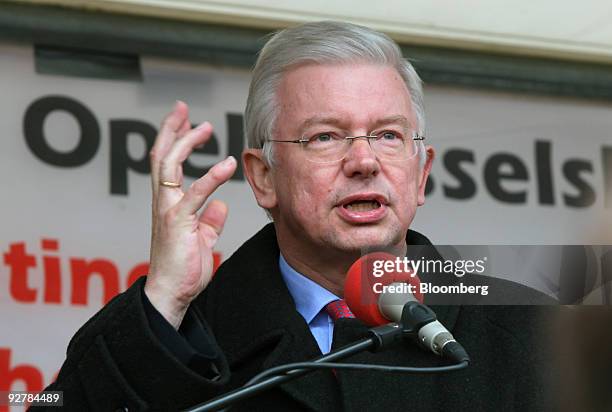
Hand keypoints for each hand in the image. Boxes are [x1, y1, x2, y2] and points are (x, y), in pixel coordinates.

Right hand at [144, 101, 236, 328]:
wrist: (172, 293)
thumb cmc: (184, 267)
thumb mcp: (201, 238)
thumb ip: (209, 220)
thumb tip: (220, 205)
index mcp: (168, 203)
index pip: (166, 162)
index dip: (173, 138)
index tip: (184, 119)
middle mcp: (163, 201)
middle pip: (161, 155)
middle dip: (171, 128)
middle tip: (181, 107)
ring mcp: (168, 210)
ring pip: (170, 166)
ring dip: (186, 142)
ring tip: (205, 127)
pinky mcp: (179, 223)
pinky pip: (196, 194)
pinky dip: (212, 176)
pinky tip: (227, 163)